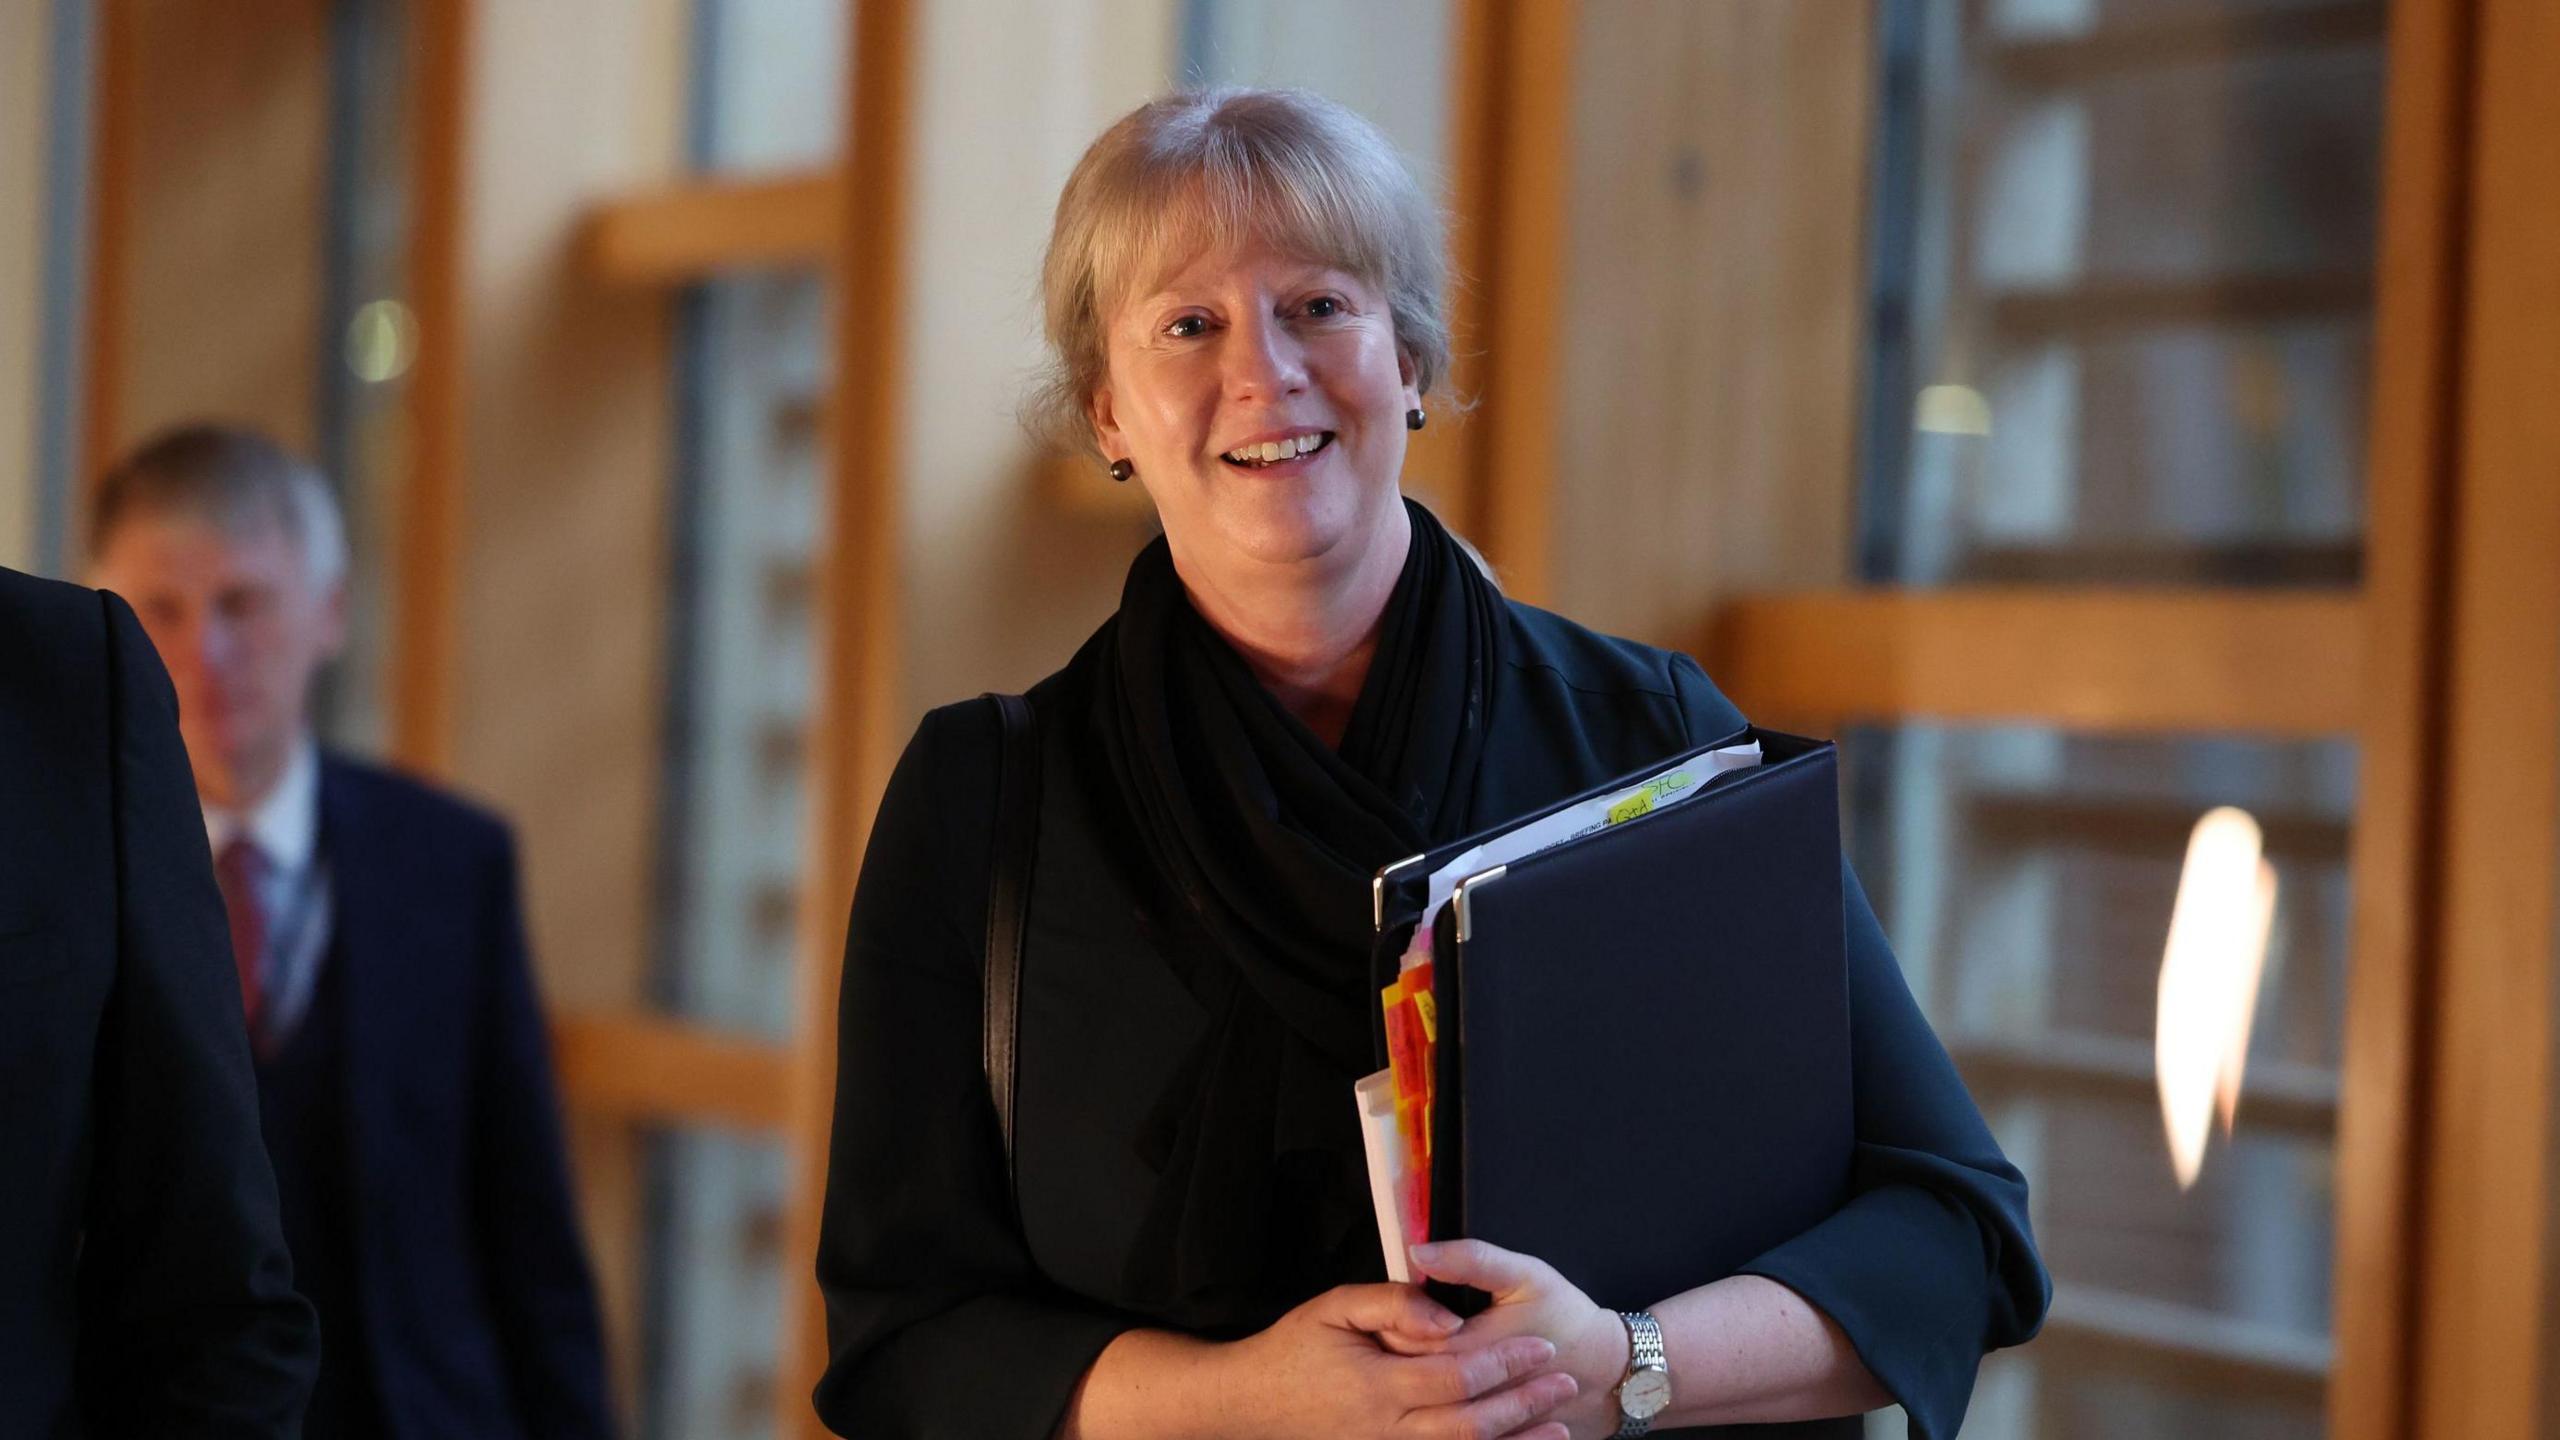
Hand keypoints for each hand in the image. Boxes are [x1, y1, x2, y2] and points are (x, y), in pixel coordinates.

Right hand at [1217, 1281, 1581, 1439]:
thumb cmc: (1292, 1349)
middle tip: (1564, 1379)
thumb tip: (1447, 1318)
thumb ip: (1393, 1304)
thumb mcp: (1334, 1306)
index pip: (1457, 1374)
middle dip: (1524, 1402)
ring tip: (1560, 1428)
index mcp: (1377, 1384)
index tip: (1540, 1345)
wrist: (1249, 1404)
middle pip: (1470, 1421)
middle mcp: (1385, 1429)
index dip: (1505, 1362)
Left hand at [1411, 1240, 1629, 1439]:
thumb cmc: (1566, 1320)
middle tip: (1405, 1329)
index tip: (1399, 1304)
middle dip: (1398, 1349)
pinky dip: (1436, 1406)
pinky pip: (1445, 1426)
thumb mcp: (1525, 1276)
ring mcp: (1476, 1423)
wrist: (1606, 1374)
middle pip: (1404, 1374)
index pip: (1401, 1339)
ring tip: (1426, 1357)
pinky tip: (1443, 1388)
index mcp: (1469, 1351)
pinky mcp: (1486, 1436)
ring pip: (1421, 1404)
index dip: (1393, 1319)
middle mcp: (1467, 1395)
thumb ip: (1470, 1260)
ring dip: (1413, 1382)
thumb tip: (1419, 1251)